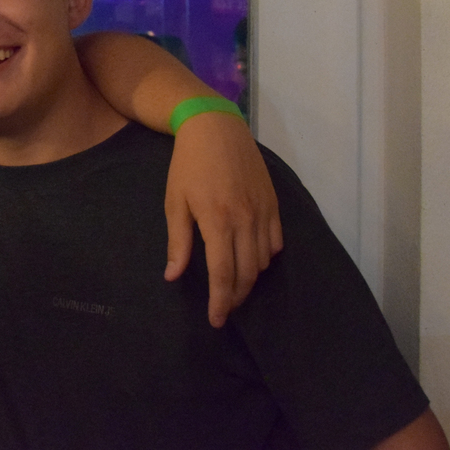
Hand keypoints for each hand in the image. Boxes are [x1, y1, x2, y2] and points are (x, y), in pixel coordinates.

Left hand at [163, 111, 282, 327]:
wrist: (216, 128)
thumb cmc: (188, 165)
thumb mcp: (175, 201)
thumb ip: (177, 242)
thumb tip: (173, 276)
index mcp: (217, 221)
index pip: (223, 274)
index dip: (220, 302)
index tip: (215, 320)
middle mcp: (245, 220)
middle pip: (247, 274)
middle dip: (235, 297)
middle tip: (223, 308)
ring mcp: (263, 212)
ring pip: (263, 261)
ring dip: (250, 279)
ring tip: (234, 286)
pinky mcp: (274, 203)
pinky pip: (275, 242)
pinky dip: (265, 257)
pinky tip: (252, 259)